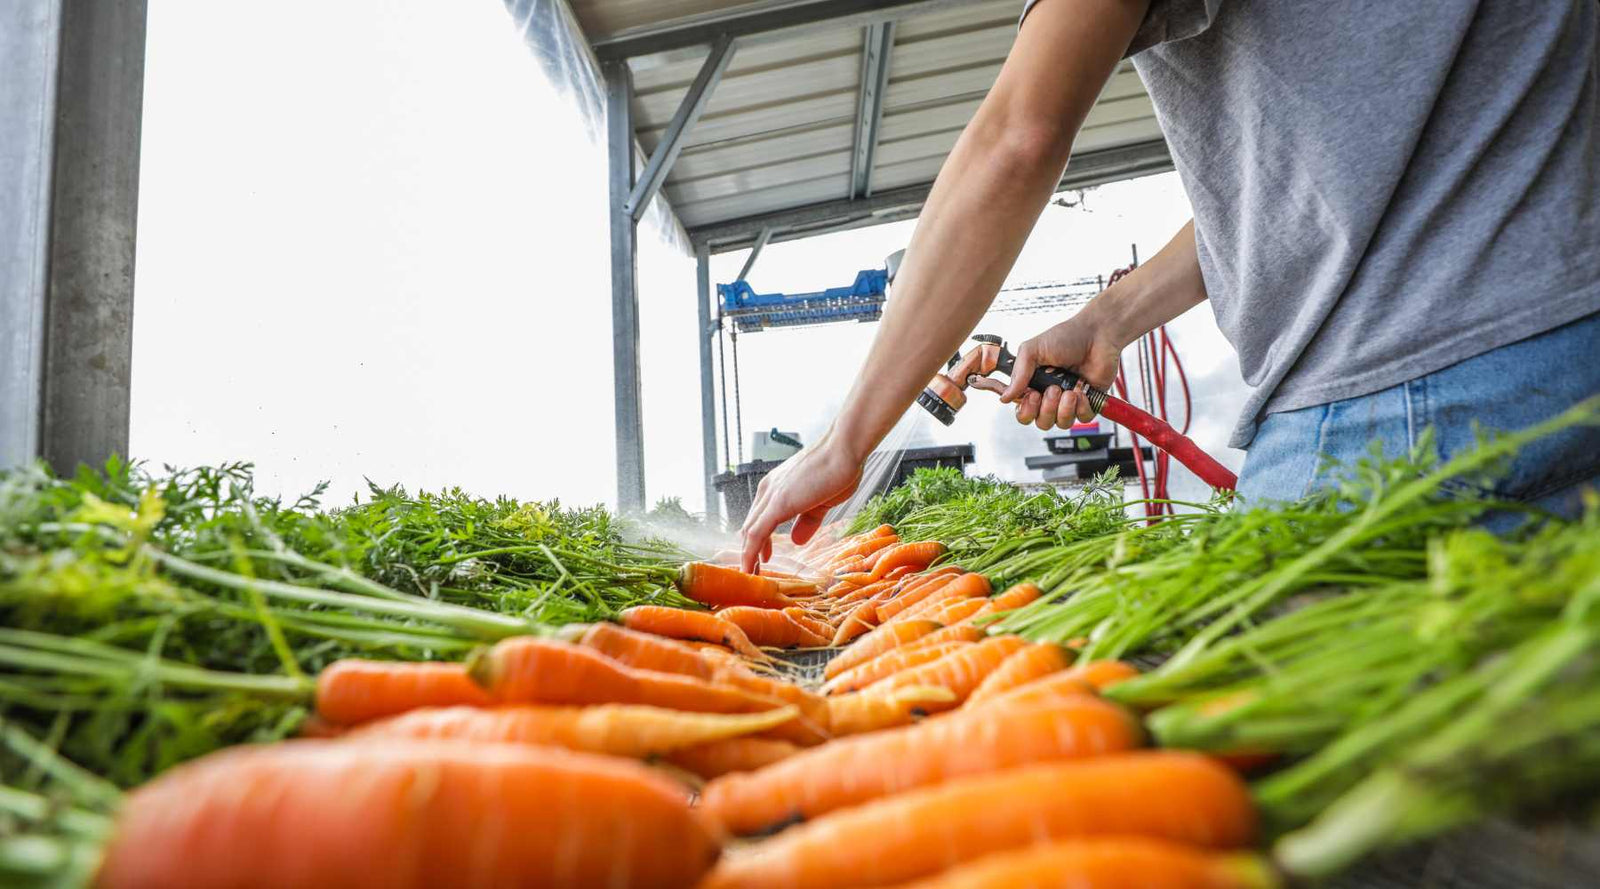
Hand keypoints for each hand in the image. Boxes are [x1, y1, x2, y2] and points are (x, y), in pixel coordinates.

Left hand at [738, 432, 862, 572]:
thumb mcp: (820, 501)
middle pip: (750, 526)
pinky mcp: (777, 504)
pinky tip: (751, 568)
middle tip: (753, 571)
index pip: (759, 518)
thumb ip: (807, 520)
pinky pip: (756, 534)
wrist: (845, 449)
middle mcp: (768, 489)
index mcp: (777, 486)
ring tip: (750, 575)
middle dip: (750, 550)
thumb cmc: (838, 468)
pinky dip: (751, 553)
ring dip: (748, 555)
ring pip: (749, 532)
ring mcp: (771, 496)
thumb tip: (796, 539)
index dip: (758, 540)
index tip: (762, 557)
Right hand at [998, 308, 1123, 430]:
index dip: (1026, 409)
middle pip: (1041, 421)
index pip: (1023, 410)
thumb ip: (1019, 373)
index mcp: (1034, 384)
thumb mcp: (1033, 349)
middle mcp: (1050, 395)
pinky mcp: (1089, 402)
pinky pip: (1082, 418)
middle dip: (1046, 409)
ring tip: (1070, 391)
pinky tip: (1082, 391)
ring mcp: (1069, 400)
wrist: (1097, 334)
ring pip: (1061, 423)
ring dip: (1064, 409)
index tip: (1032, 395)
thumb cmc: (1066, 337)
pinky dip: (1082, 407)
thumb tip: (1005, 397)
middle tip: (1053, 389)